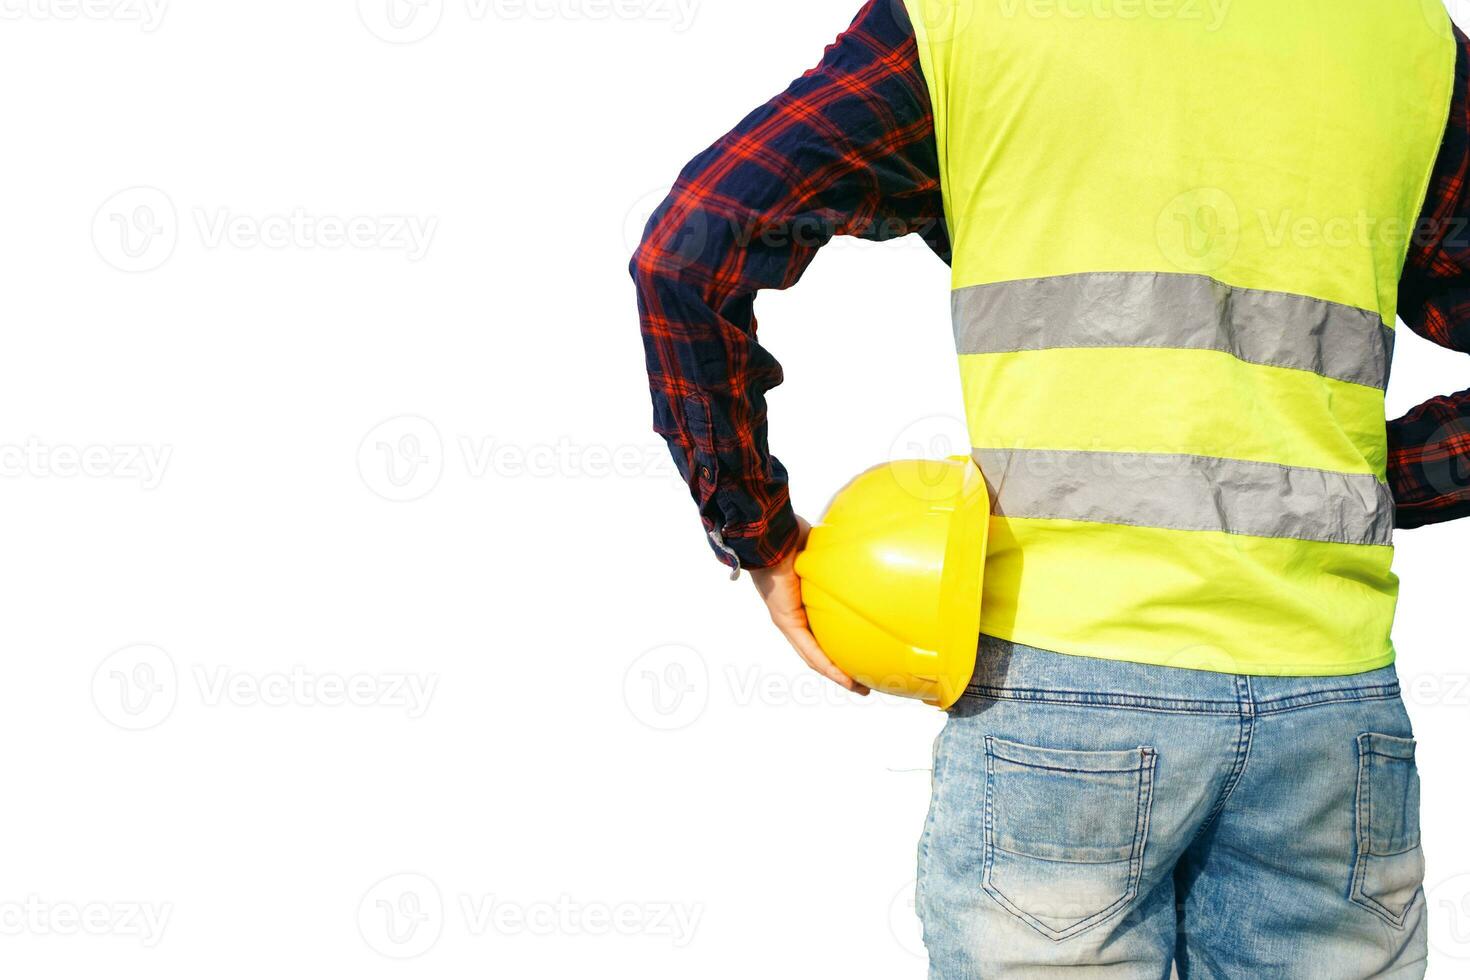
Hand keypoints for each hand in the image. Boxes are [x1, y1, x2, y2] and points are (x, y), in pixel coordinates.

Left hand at [748, 516, 869, 694]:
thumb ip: (839, 557)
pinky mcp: (788, 622)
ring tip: (860, 688)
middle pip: (819, 650)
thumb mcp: (823, 552)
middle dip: (842, 669)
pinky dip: (829, 667)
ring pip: (815, 657)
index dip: (840, 645)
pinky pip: (810, 651)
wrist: (772, 535)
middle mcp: (793, 614)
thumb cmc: (793, 535)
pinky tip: (846, 680)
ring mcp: (789, 620)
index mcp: (802, 600)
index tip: (862, 654)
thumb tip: (864, 548)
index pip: (822, 629)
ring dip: (838, 675)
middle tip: (864, 681)